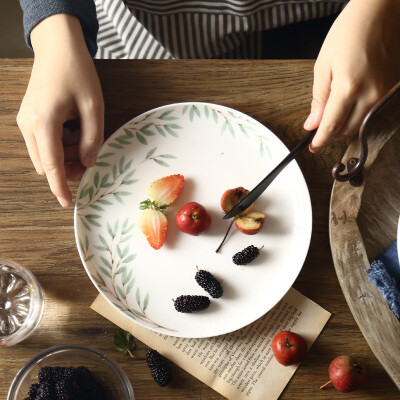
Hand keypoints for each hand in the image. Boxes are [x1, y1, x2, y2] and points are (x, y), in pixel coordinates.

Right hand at [17, 14, 103, 206]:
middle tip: (89, 154)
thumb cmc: (77, 72)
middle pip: (47, 164)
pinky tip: (73, 129)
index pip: (52, 165)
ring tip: (83, 135)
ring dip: (65, 156)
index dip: (60, 187)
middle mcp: (28, 125)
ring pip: (45, 156)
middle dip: (68, 167)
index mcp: (44, 122)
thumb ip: (92, 138)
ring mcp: (26, 122)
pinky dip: (60, 145)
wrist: (58, 48)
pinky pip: (44, 144)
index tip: (69, 203)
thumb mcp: (93, 106)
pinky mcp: (29, 119)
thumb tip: (89, 163)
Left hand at [304, 0, 399, 151]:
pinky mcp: (394, 88)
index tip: (313, 148)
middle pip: (347, 129)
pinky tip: (353, 100)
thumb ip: (318, 98)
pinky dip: (360, 113)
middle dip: (331, 131)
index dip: (320, 140)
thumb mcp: (323, 65)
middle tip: (320, 124)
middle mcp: (371, 94)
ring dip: (346, 124)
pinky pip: (374, 111)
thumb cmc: (349, 31)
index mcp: (348, 87)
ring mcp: (386, 92)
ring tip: (336, 110)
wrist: (382, 10)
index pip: (331, 125)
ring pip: (362, 123)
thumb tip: (312, 124)